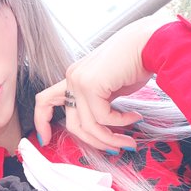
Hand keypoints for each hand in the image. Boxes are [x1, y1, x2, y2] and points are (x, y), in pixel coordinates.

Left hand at [34, 15, 173, 150]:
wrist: (149, 42)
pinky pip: (103, 118)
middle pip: (72, 124)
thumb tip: (99, 130)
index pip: (45, 101)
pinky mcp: (91, 85)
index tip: (45, 140)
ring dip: (110, 139)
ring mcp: (79, 81)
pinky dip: (120, 122)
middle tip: (114, 148)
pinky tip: (134, 116)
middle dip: (94, 142)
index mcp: (73, 78)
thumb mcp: (109, 88)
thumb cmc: (135, 63)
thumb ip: (98, 104)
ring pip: (88, 125)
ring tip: (128, 140)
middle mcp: (72, 78)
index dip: (41, 122)